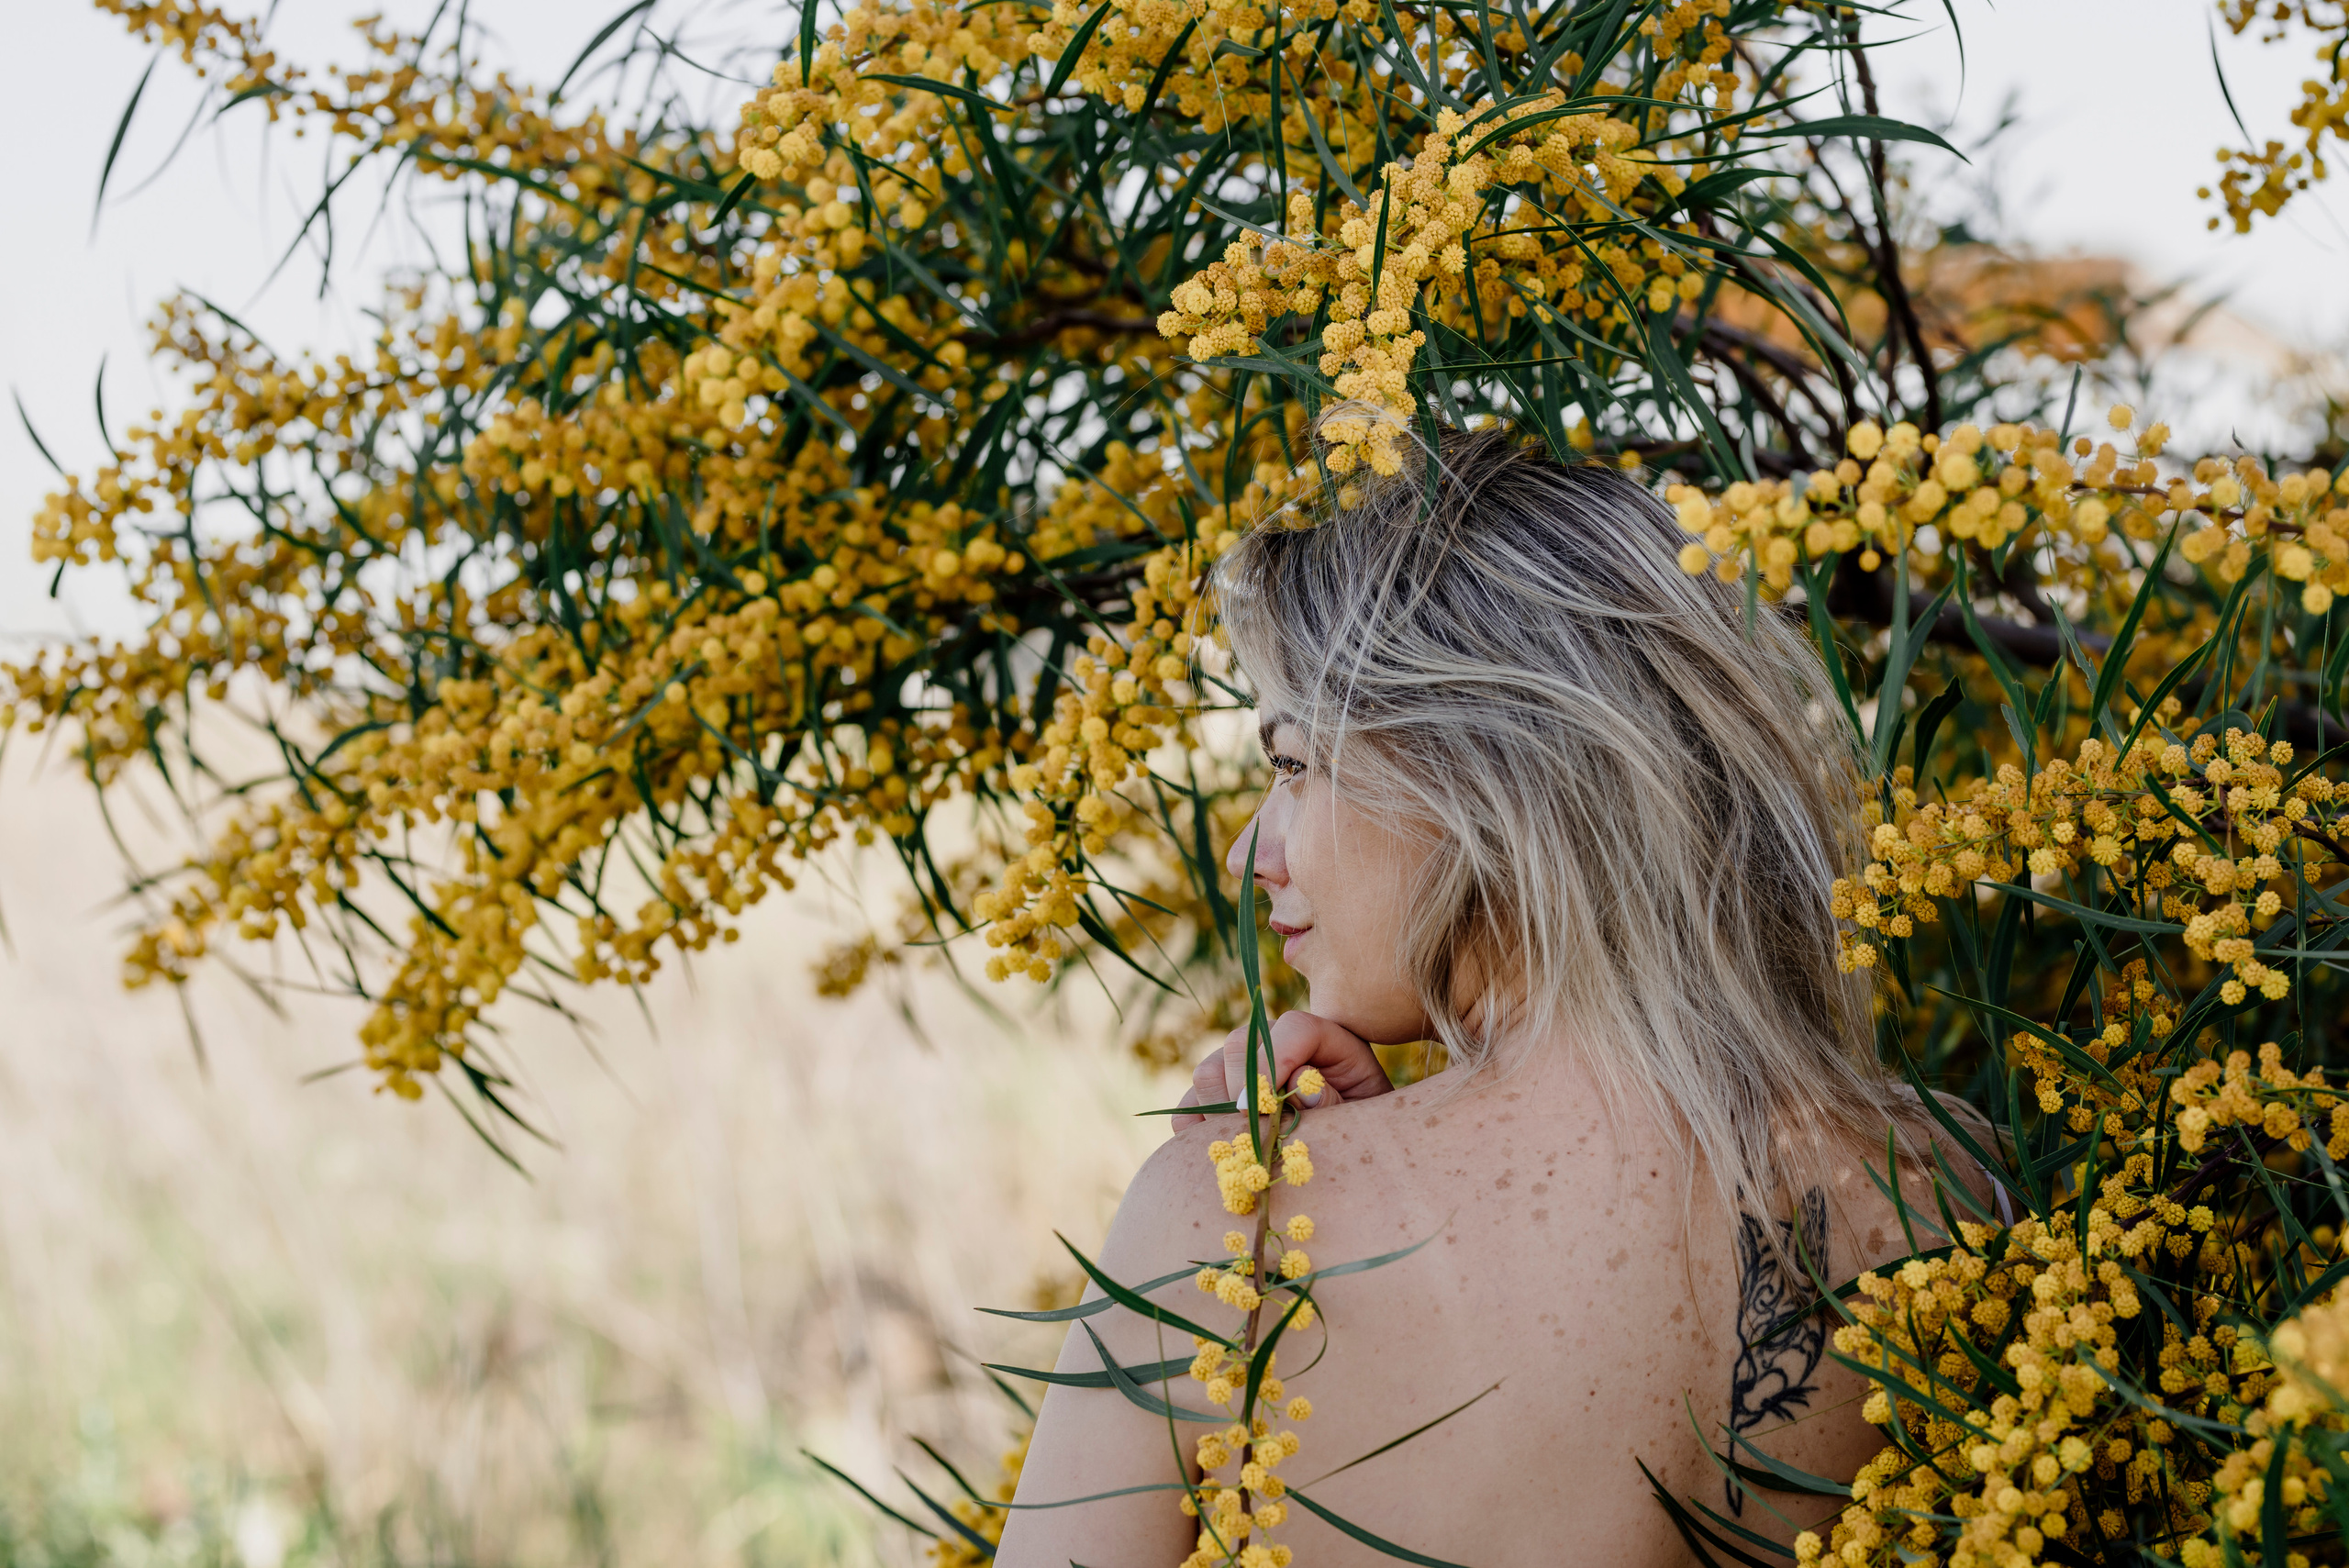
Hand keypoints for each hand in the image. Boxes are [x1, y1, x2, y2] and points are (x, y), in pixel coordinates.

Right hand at [1168, 1011, 1394, 1128]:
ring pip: (1208, 1071)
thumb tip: (1303, 1091)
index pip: (1292, 1028)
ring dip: (1216, 1109)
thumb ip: (1338, 1101)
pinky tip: (1214, 1152)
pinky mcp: (1220, 1094)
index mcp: (1323, 1038)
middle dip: (1241, 1088)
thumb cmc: (1363, 1126)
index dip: (1274, 1062)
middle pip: (1239, 1043)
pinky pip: (1191, 1102)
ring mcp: (1243, 1066)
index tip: (1265, 1106)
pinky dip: (1193, 1127)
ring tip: (1241, 1142)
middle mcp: (1275, 1043)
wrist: (1349, 1145)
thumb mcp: (1365, 1113)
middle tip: (1252, 1129)